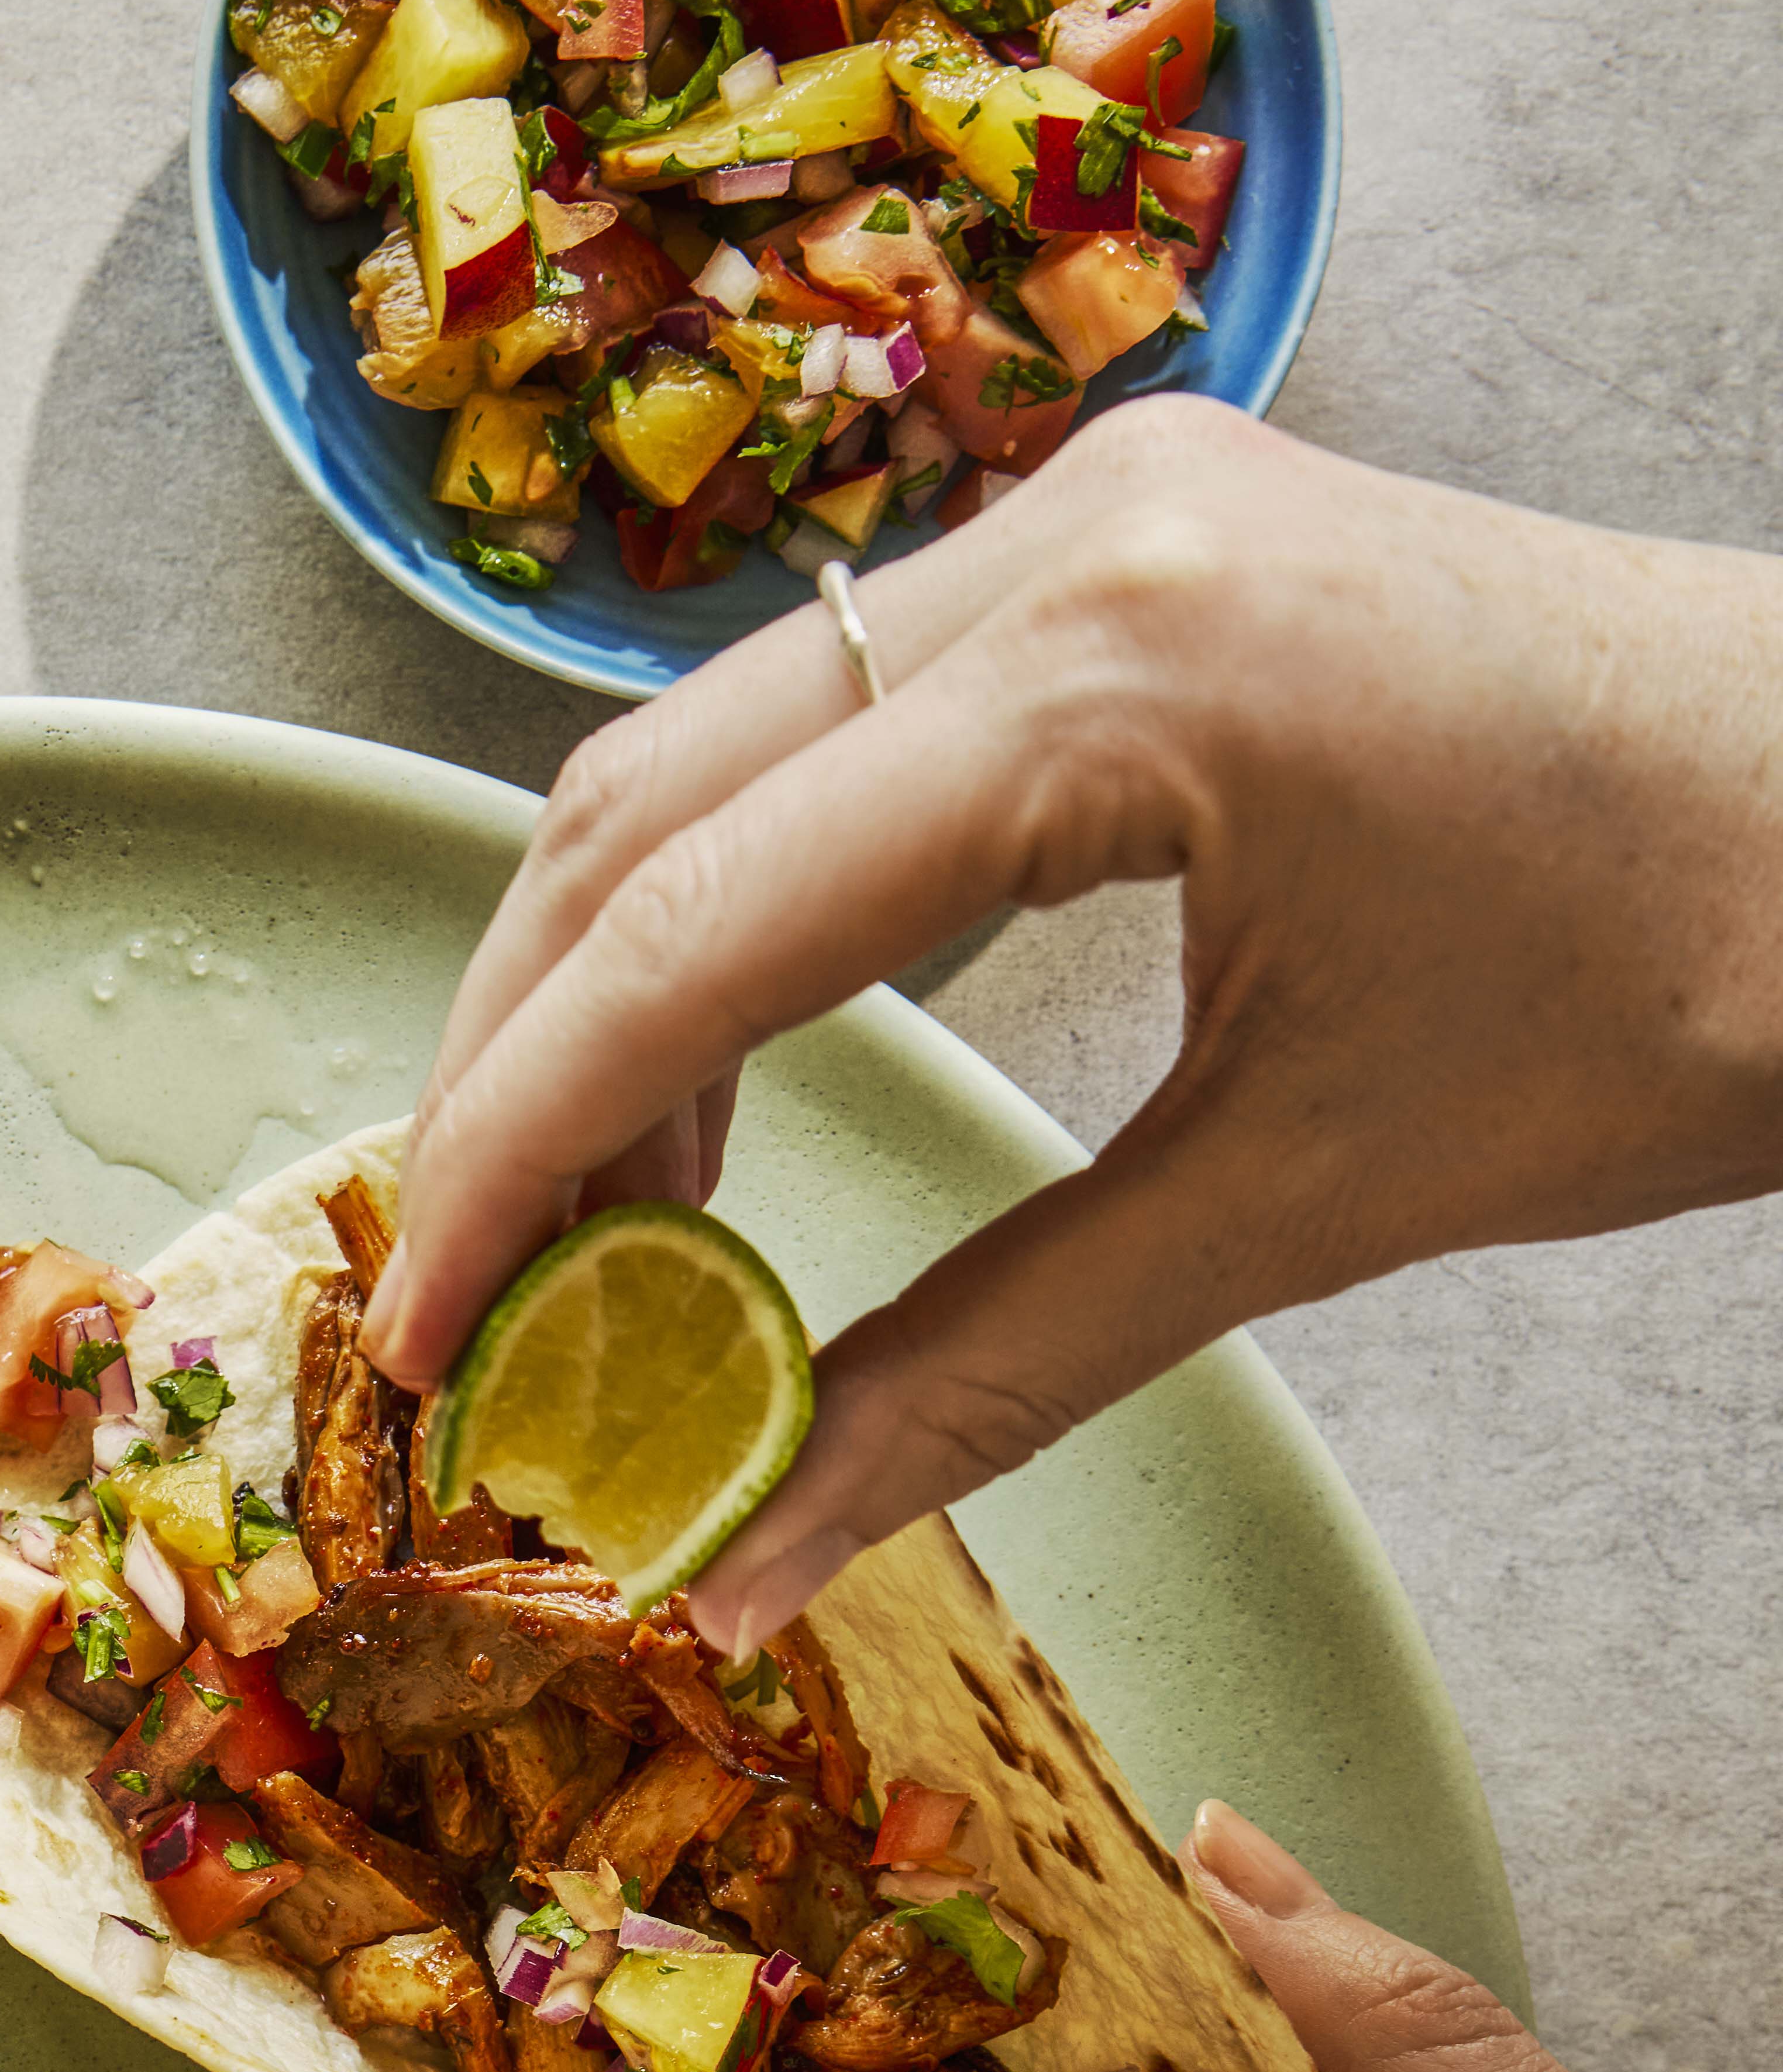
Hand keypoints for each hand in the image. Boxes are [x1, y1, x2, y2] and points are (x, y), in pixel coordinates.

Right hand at [364, 409, 1782, 1652]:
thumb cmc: (1684, 977)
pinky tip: (726, 1084)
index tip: (416, 1332)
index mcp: (1113, 671)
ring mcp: (1088, 510)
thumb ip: (986, 1370)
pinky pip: (829, 722)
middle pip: (639, 800)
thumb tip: (745, 1561)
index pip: (694, 928)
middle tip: (463, 1293)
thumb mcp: (1308, 1202)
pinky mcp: (1124, 545)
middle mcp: (1067, 532)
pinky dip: (733, 906)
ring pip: (706, 747)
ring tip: (589, 1228)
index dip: (519, 1147)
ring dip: (610, 984)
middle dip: (517, 1060)